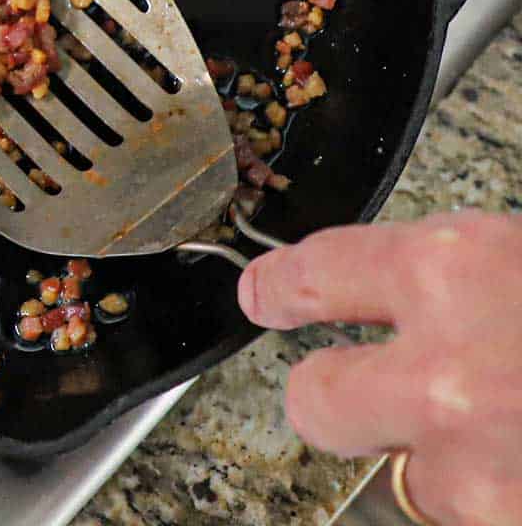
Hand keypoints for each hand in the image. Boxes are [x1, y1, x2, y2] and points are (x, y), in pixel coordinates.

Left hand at [237, 210, 521, 524]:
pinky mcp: (502, 522)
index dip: (279, 286)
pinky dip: (495, 489)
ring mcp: (474, 469)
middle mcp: (444, 375)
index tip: (260, 294)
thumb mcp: (516, 258)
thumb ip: (440, 275)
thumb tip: (381, 289)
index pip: (314, 272)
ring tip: (508, 416)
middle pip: (315, 403)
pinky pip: (469, 513)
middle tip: (373, 384)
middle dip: (330, 396)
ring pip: (408, 477)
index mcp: (450, 272)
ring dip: (446, 457)